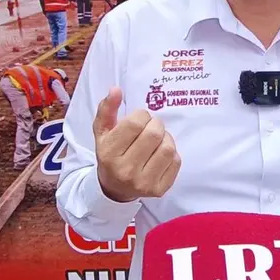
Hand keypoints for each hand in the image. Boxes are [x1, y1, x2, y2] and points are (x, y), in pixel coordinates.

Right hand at [94, 88, 180, 202]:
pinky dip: (172, 154)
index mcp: (109, 153)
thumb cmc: (111, 154)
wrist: (114, 188)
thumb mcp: (103, 132)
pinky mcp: (159, 190)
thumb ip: (107, 109)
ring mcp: (143, 183)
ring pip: (168, 148)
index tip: (139, 119)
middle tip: (150, 127)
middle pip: (154, 134)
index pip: (135, 123)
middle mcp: (125, 171)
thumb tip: (116, 90)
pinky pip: (176, 162)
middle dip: (155, 124)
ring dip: (166, 138)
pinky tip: (160, 154)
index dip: (141, 115)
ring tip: (156, 140)